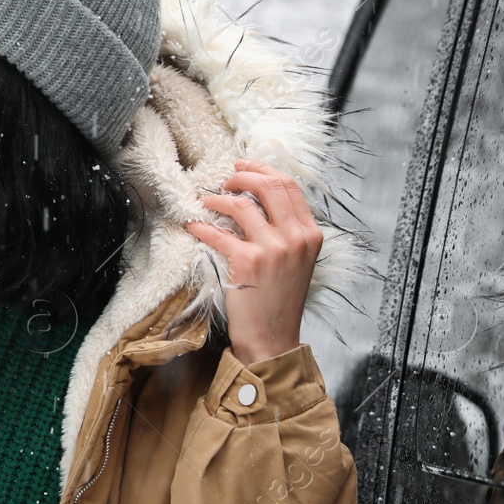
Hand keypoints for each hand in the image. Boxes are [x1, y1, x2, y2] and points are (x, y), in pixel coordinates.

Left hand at [184, 159, 322, 364]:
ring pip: (241, 205)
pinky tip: (194, 225)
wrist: (273, 338)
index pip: (288, 185)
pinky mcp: (248, 262)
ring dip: (217, 200)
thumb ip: (286, 231)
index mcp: (310, 234)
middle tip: (224, 180)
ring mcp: (273, 249)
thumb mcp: (296, 261)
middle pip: (269, 185)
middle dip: (242, 175)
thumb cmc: (279, 300)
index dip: (262, 169)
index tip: (243, 165)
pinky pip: (218, 233)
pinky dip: (201, 226)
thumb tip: (257, 201)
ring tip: (206, 202)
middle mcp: (295, 237)